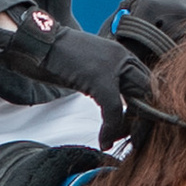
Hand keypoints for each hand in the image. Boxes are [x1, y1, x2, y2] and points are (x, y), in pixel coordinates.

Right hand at [0, 8, 148, 145]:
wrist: (36, 44)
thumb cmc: (57, 60)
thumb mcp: (88, 71)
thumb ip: (105, 84)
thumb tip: (117, 110)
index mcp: (122, 56)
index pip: (147, 85)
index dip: (147, 110)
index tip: (137, 129)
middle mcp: (122, 58)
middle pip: (149, 95)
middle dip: (144, 122)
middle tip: (133, 139)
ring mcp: (113, 66)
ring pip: (137, 103)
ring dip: (130, 129)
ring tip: (117, 141)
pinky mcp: (100, 78)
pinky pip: (115, 109)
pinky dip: (112, 129)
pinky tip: (104, 140)